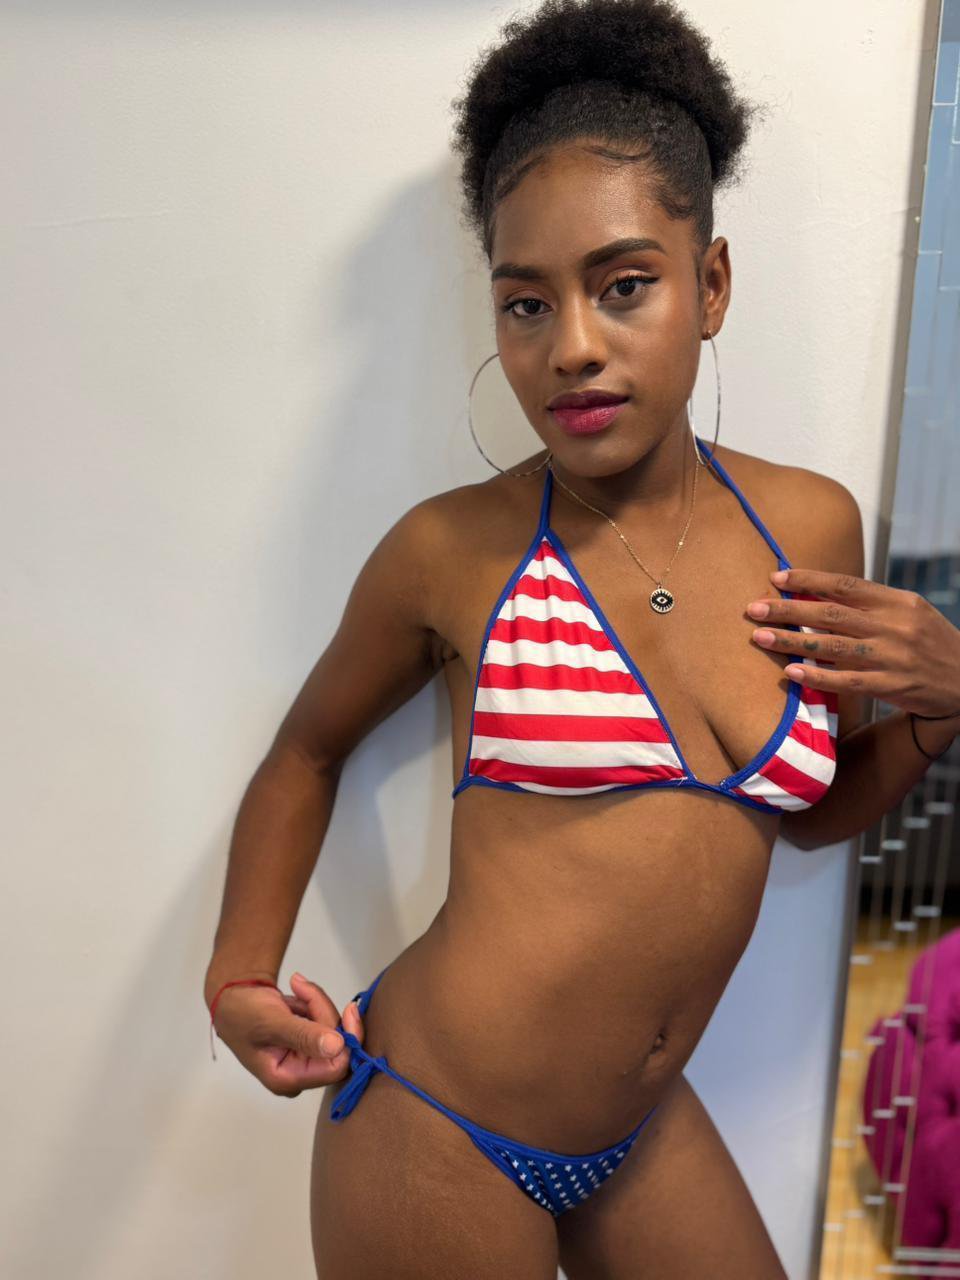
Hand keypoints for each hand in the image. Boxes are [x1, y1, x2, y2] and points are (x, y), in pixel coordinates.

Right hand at [211, 971, 364, 1097]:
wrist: (232, 998)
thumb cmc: (243, 1014)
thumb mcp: (271, 1022)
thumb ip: (303, 1035)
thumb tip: (337, 1047)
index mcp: (288, 1079)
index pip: (335, 1068)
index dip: (347, 1040)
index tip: (348, 1010)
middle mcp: (300, 1073)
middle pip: (337, 1047)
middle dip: (324, 1012)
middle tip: (303, 988)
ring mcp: (305, 1057)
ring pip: (333, 1029)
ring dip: (317, 1003)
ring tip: (295, 989)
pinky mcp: (308, 1041)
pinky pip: (325, 1021)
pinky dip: (314, 1003)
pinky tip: (294, 998)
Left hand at [744, 568, 959, 717]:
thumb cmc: (927, 641)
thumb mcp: (908, 612)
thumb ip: (868, 604)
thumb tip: (816, 595)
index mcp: (897, 602)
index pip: (845, 584)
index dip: (808, 580)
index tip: (776, 578)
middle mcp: (893, 626)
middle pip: (830, 613)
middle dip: (788, 610)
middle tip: (753, 608)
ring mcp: (892, 657)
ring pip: (833, 646)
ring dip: (792, 641)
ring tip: (760, 637)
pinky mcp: (892, 686)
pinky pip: (847, 680)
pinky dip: (818, 675)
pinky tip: (792, 672)